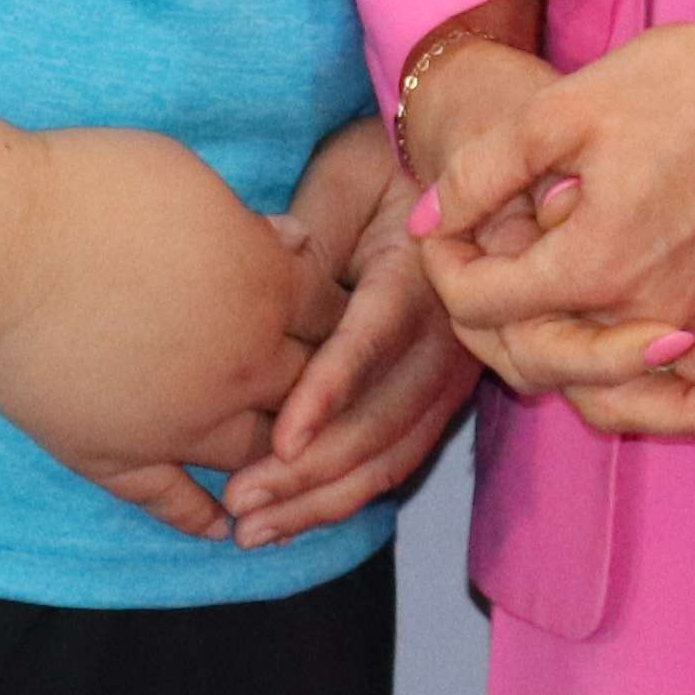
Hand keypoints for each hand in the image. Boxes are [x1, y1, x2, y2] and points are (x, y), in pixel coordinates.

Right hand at [0, 126, 331, 538]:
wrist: (1, 245)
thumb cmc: (93, 190)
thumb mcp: (192, 182)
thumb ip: (248, 223)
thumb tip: (292, 241)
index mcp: (265, 288)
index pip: (334, 315)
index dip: (337, 316)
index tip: (332, 321)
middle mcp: (241, 365)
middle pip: (311, 390)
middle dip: (320, 388)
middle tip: (317, 390)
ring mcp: (181, 422)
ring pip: (259, 454)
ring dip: (277, 458)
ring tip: (282, 465)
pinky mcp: (119, 456)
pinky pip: (175, 503)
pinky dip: (203, 520)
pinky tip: (223, 530)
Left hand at [221, 117, 481, 547]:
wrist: (456, 164)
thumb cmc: (382, 164)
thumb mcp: (344, 182)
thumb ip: (313, 244)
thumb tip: (269, 295)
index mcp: (423, 273)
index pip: (376, 340)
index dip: (329, 393)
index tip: (280, 441)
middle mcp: (449, 334)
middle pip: (384, 418)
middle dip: (311, 473)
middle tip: (238, 503)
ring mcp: (449, 373)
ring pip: (390, 454)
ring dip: (321, 499)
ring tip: (251, 529)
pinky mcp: (436, 397)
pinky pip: (394, 457)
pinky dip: (343, 494)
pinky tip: (289, 519)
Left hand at [411, 23, 694, 441]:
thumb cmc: (681, 87)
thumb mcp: (565, 109)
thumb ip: (485, 170)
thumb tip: (429, 217)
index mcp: (591, 265)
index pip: (483, 304)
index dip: (445, 264)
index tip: (439, 224)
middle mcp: (640, 314)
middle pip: (538, 363)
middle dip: (487, 324)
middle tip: (468, 268)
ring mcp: (689, 318)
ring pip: (608, 390)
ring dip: (550, 366)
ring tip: (512, 329)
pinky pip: (666, 373)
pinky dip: (627, 368)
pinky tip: (591, 324)